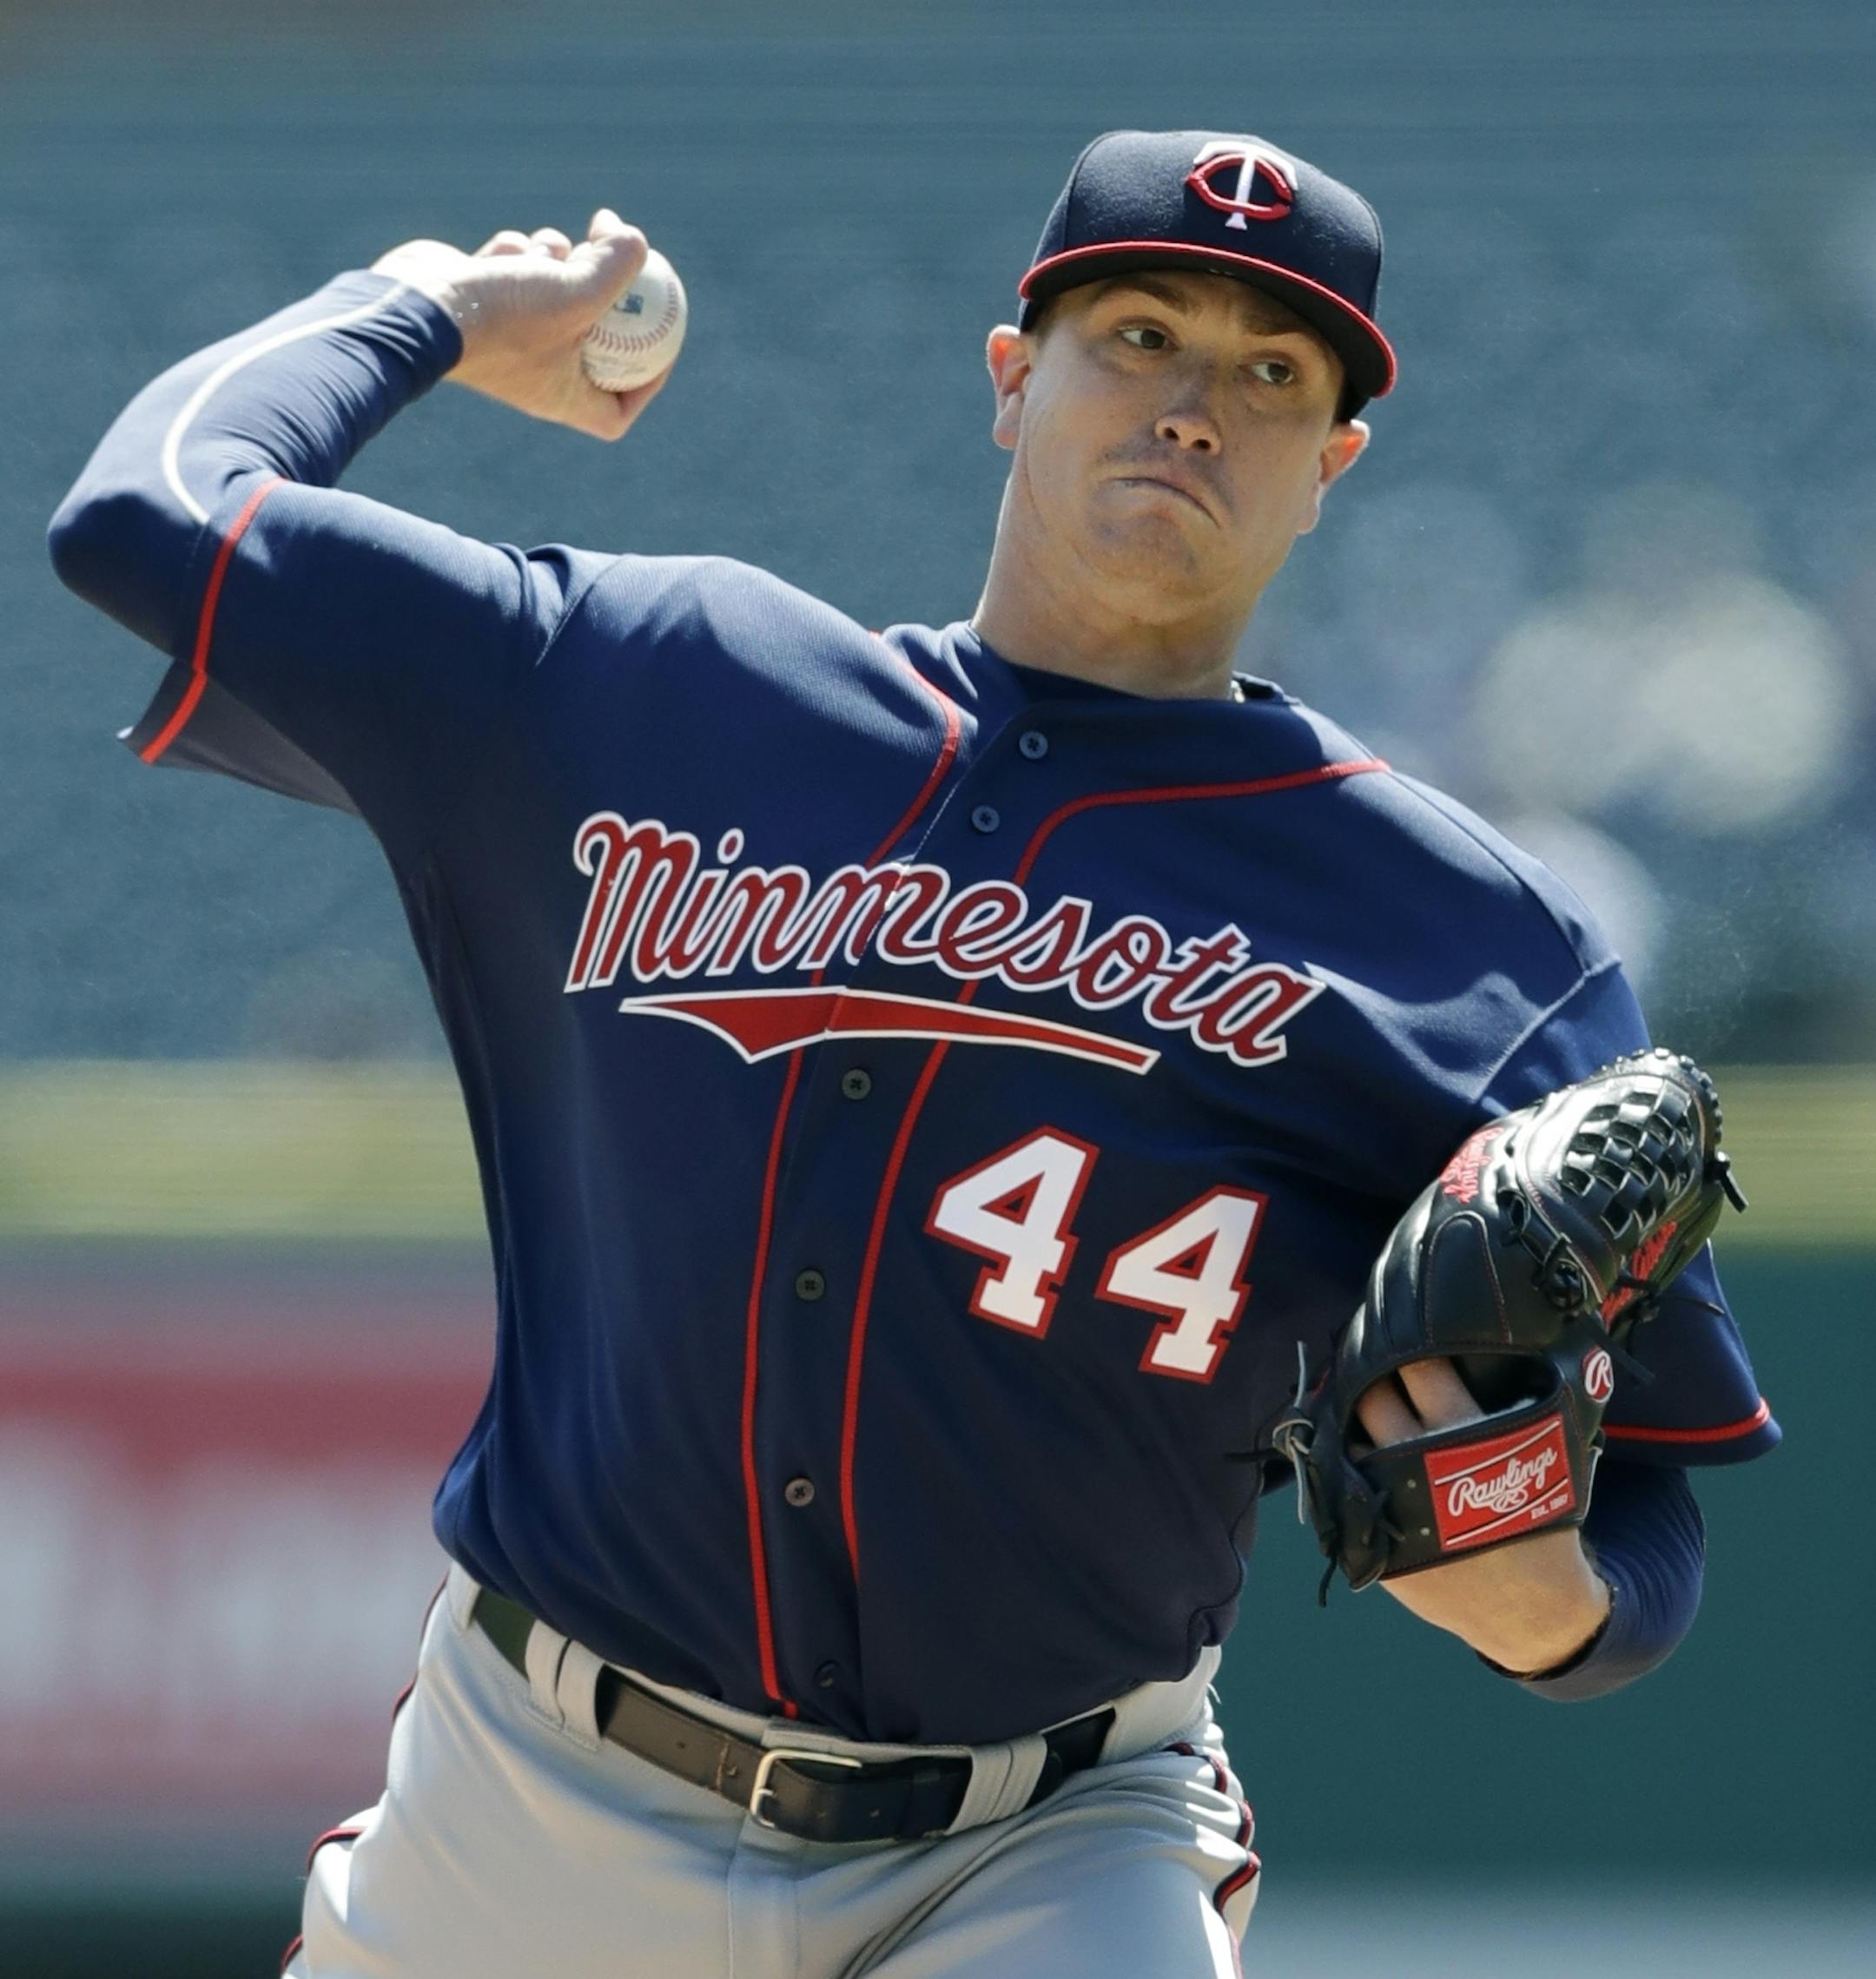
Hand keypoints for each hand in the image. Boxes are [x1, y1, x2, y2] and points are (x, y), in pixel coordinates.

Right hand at [371, 209, 671, 441]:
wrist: (415, 302)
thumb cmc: (500, 316)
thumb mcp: (578, 292)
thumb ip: (618, 268)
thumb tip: (638, 243)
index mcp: (564, 396)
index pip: (617, 412)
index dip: (648, 380)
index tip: (660, 336)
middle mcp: (538, 372)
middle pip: (596, 335)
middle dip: (606, 288)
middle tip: (618, 247)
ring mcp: (509, 335)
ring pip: (557, 285)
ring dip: (558, 255)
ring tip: (545, 250)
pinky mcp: (485, 299)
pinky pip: (519, 268)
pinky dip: (518, 251)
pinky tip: (498, 254)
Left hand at [1355, 1359, 1611, 1674]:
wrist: (1528, 1607)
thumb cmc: (1539, 1519)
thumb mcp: (1547, 1455)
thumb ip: (1522, 1401)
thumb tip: (1502, 1346)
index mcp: (1467, 1436)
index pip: (1418, 1367)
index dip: (1405, 1345)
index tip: (1399, 1335)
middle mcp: (1419, 1465)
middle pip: (1372, 1399)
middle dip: (1369, 1378)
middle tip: (1372, 1368)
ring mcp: (1390, 1504)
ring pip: (1346, 1441)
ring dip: (1350, 1423)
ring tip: (1359, 1410)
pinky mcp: (1370, 1540)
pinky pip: (1338, 1488)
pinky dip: (1343, 1468)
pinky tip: (1353, 1455)